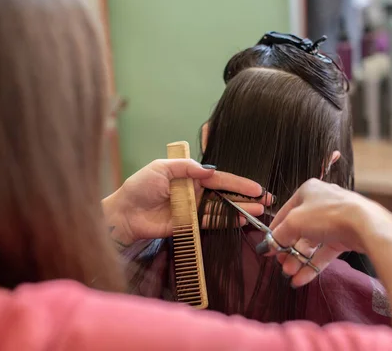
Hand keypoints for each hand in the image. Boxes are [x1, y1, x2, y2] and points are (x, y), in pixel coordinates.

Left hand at [103, 159, 272, 246]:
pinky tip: (241, 220)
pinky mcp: (189, 224)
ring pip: (222, 208)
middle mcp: (195, 192)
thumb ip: (186, 168)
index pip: (219, 178)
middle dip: (246, 196)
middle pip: (225, 193)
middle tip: (267, 199)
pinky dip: (226, 221)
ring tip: (259, 211)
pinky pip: (211, 222)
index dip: (238, 182)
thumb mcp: (161, 168)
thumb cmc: (139, 187)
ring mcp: (193, 209)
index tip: (256, 187)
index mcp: (189, 176)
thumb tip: (210, 169)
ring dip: (241, 210)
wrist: (125, 214)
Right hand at [268, 179, 391, 286]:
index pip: (285, 212)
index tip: (267, 248)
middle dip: (288, 250)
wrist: (365, 225)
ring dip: (299, 260)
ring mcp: (335, 220)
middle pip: (299, 229)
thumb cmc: (327, 214)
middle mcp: (322, 203)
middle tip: (281, 264)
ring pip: (312, 242)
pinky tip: (301, 279)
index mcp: (308, 191)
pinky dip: (313, 265)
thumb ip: (279, 234)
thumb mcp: (294, 222)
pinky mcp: (346, 236)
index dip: (275, 231)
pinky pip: (325, 251)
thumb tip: (268, 246)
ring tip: (290, 275)